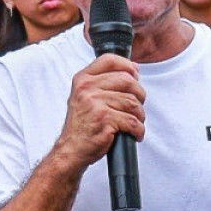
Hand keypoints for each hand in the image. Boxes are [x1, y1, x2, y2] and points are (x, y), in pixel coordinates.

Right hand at [52, 54, 144, 171]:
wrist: (71, 149)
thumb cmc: (83, 125)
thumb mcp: (85, 96)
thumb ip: (104, 81)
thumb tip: (134, 69)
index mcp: (82, 79)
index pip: (109, 60)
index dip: (127, 66)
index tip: (135, 76)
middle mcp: (87, 88)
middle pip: (127, 81)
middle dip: (139, 95)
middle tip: (137, 108)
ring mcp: (95, 103)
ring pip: (133, 102)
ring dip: (139, 116)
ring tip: (134, 123)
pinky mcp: (104, 119)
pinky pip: (132, 121)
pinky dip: (138, 130)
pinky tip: (134, 134)